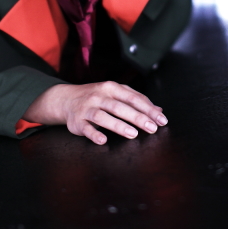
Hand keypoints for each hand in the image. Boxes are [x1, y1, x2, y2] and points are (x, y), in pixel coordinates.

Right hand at [23, 81, 167, 144]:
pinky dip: (94, 134)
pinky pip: (86, 128)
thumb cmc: (97, 97)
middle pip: (119, 106)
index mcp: (111, 88)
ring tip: (133, 134)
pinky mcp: (77, 121)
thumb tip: (159, 110)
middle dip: (137, 117)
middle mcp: (99, 96)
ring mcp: (87, 108)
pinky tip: (103, 140)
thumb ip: (136, 100)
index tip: (161, 120)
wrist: (66, 99)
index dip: (148, 109)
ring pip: (103, 116)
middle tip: (151, 127)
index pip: (133, 98)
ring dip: (118, 125)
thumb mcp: (116, 94)